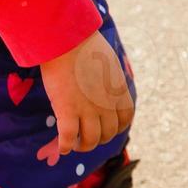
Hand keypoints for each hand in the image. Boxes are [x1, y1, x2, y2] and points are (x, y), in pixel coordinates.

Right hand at [39, 32, 134, 155]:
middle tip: (86, 137)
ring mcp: (87, 109)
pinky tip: (62, 147)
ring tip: (74, 144)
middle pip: (108, 134)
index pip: (125, 119)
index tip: (105, 128)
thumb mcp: (109, 64)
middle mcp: (107, 104)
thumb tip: (108, 88)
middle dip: (98, 139)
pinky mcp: (67, 110)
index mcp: (119, 91)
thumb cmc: (86, 47)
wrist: (67, 41)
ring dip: (82, 146)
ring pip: (90, 140)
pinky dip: (65, 146)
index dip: (116, 127)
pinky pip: (68, 138)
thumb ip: (111, 81)